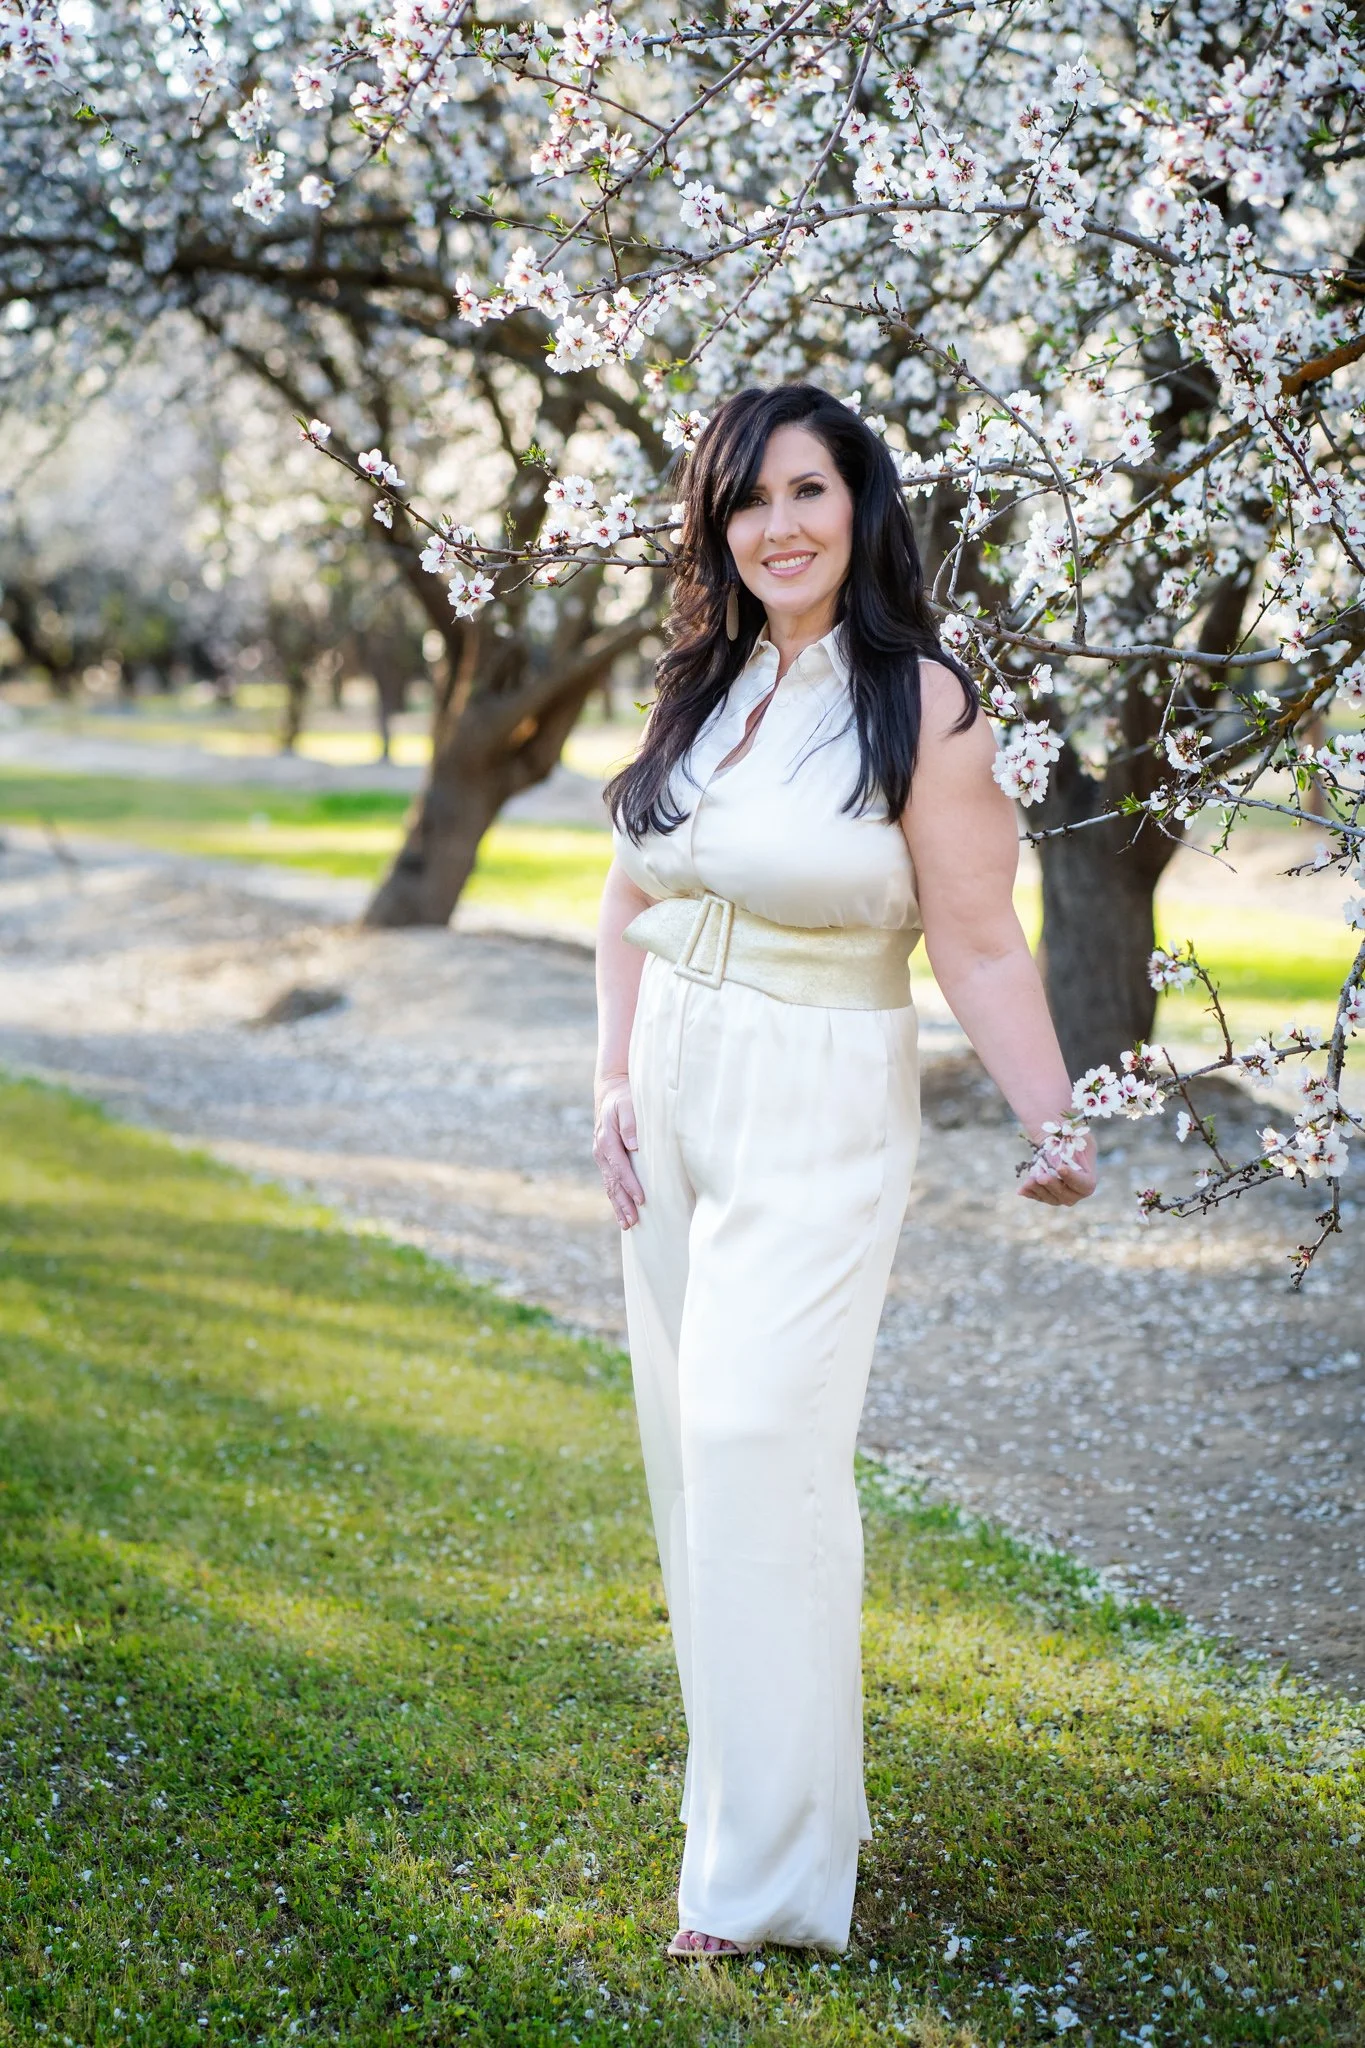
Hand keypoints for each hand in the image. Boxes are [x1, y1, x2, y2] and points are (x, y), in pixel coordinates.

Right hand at [593, 1074, 644, 1229]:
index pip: (620, 1168)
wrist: (610, 1089)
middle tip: (633, 1222)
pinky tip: (622, 1211)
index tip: (641, 1200)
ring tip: (627, 1224)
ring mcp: (601, 1156)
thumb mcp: (627, 1103)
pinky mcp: (606, 1158)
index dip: (630, 1185)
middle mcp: (601, 1151)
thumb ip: (630, 1123)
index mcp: (606, 1140)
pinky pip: (610, 1182)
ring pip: (609, 1186)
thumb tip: (633, 1145)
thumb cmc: (623, 1096)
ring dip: (618, 1206)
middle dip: (623, 1204)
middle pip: (612, 1183)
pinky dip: (615, 1198)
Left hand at [1017, 1126, 1096, 1206]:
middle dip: (1052, 1185)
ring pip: (1051, 1199)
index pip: (1084, 1184)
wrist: (1057, 1145)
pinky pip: (1038, 1197)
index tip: (1060, 1167)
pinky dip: (1029, 1193)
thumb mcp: (1077, 1134)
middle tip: (1041, 1176)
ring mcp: (1061, 1196)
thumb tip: (1066, 1129)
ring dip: (1038, 1190)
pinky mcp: (1047, 1195)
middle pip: (1066, 1195)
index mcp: (1088, 1178)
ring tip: (1028, 1181)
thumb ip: (1075, 1136)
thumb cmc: (1070, 1139)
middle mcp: (1076, 1191)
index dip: (1073, 1178)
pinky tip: (1021, 1190)